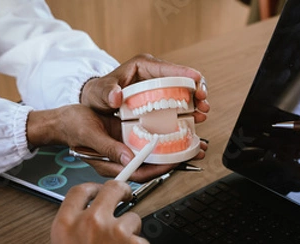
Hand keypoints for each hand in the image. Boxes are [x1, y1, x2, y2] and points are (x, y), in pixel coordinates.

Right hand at [26, 104, 203, 181]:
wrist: (62, 120)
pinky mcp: (125, 141)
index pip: (140, 173)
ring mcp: (124, 152)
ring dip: (171, 151)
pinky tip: (174, 133)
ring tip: (192, 144)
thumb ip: (108, 148)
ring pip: (151, 156)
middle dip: (173, 161)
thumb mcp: (89, 134)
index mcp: (110, 165)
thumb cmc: (71, 126)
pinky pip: (147, 145)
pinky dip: (161, 140)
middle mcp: (120, 161)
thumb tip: (127, 157)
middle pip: (151, 166)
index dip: (160, 169)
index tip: (176, 162)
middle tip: (194, 152)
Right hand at [50, 181, 151, 243]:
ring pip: (132, 218)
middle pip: (112, 189)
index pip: (81, 190)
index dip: (93, 188)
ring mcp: (116, 231)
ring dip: (131, 232)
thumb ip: (75, 233)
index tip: (99, 191)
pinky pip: (143, 242)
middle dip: (121, 191)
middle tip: (125, 197)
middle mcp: (91, 222)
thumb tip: (88, 222)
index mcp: (66, 224)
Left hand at [80, 54, 209, 123]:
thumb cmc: (98, 94)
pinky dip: (188, 113)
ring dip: (196, 104)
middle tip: (203, 102)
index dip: (185, 73)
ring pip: (184, 94)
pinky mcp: (161, 103)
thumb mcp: (99, 92)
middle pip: (182, 80)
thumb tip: (116, 96)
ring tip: (203, 114)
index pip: (168, 68)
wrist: (96, 105)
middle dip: (196, 90)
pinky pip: (179, 106)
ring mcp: (160, 90)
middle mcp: (155, 76)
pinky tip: (195, 121)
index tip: (197, 81)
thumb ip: (106, 92)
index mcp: (143, 66)